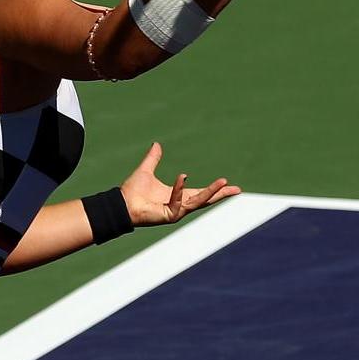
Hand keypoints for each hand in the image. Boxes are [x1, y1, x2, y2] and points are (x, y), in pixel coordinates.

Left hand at [120, 141, 240, 226]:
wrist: (121, 203)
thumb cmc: (132, 191)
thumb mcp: (146, 170)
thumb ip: (153, 158)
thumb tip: (156, 144)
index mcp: (178, 195)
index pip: (201, 193)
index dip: (215, 189)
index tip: (229, 184)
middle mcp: (180, 205)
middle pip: (206, 200)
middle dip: (221, 194)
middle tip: (237, 190)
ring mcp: (176, 211)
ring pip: (198, 201)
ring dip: (211, 192)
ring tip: (223, 183)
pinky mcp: (169, 215)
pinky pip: (179, 201)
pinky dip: (180, 189)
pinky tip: (182, 177)